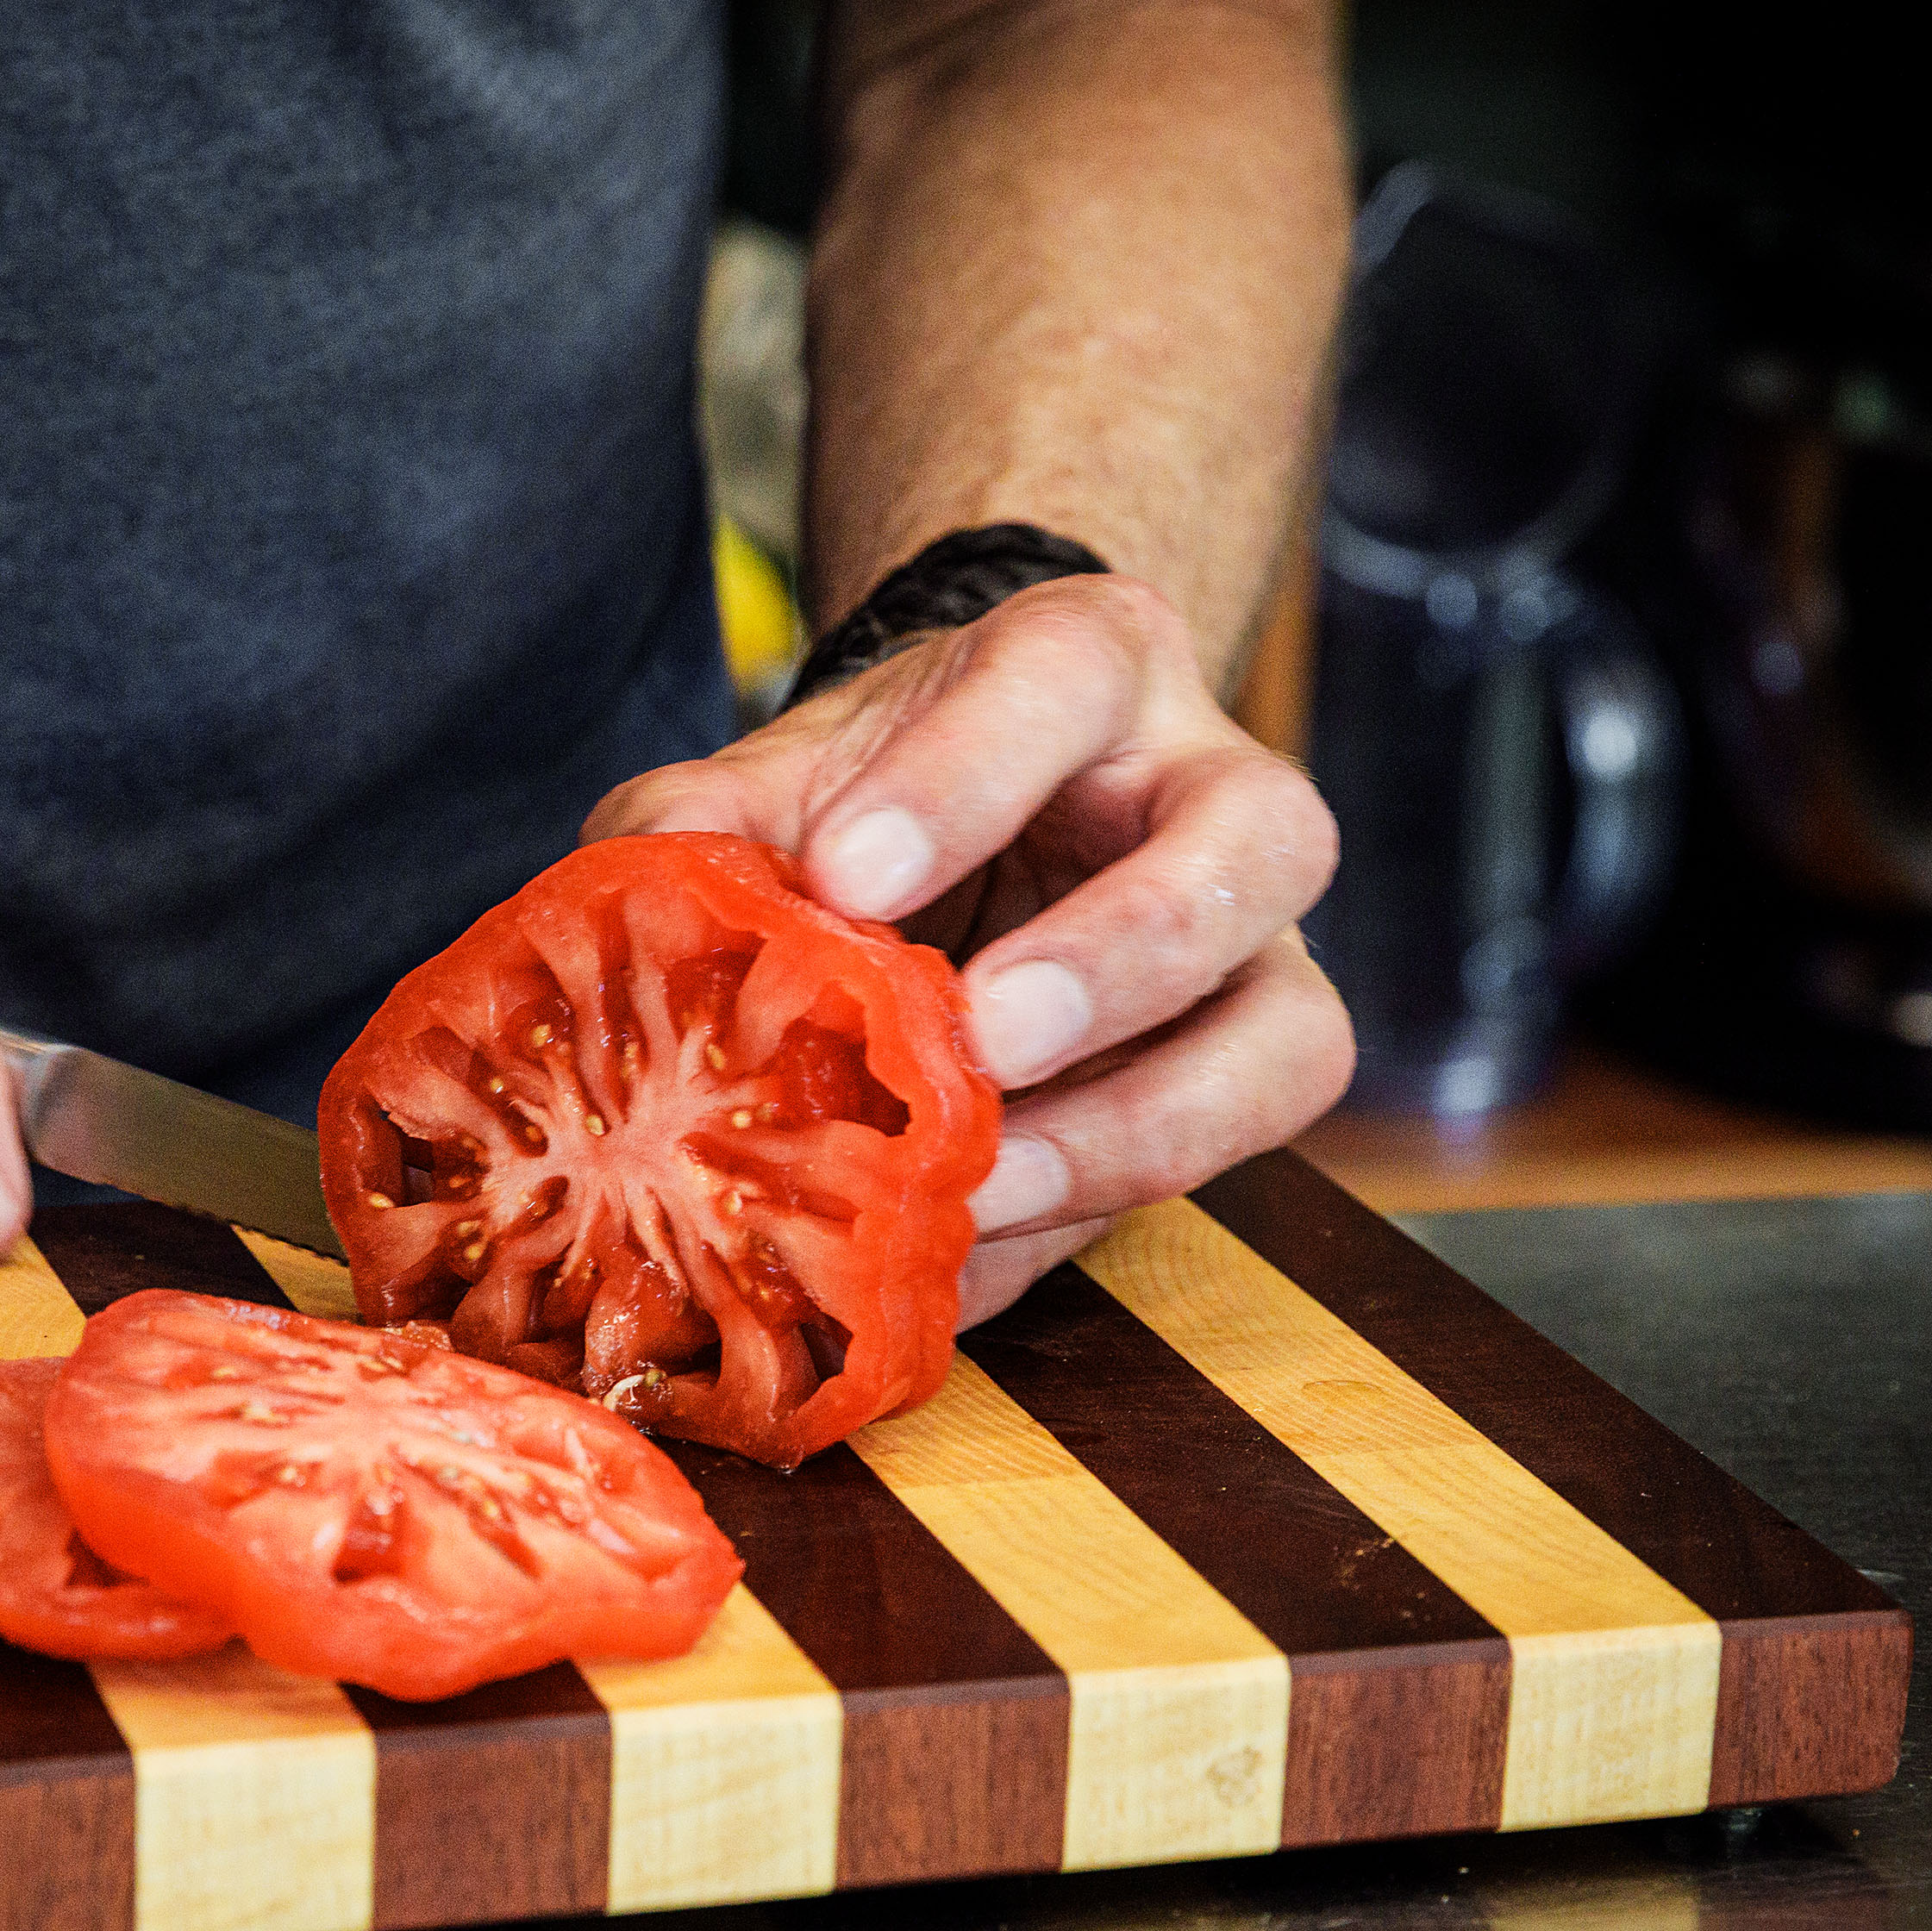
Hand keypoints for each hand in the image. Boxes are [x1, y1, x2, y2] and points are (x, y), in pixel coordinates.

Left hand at [584, 575, 1352, 1323]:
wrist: (960, 835)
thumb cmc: (885, 794)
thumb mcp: (790, 775)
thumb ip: (709, 818)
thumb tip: (641, 883)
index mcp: (1093, 665)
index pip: (1065, 674)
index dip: (966, 777)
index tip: (847, 876)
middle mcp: (1216, 791)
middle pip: (1261, 841)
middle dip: (1122, 952)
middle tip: (984, 1037)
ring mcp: (1256, 949)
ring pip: (1290, 1033)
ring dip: (1139, 1124)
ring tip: (988, 1182)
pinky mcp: (1238, 1082)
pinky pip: (1212, 1170)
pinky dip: (1076, 1225)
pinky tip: (964, 1265)